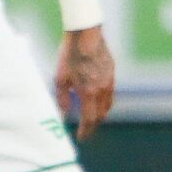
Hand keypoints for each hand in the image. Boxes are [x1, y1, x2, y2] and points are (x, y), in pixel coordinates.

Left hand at [54, 26, 114, 140]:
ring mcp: (109, 81)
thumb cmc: (69, 55)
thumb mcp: (60, 78)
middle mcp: (102, 90)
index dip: (85, 131)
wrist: (85, 34)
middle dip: (93, 126)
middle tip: (85, 130)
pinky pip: (110, 92)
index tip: (81, 138)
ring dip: (100, 114)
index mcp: (88, 93)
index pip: (89, 120)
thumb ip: (61, 99)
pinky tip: (97, 99)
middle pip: (100, 115)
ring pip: (108, 105)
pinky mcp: (112, 72)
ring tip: (91, 118)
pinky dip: (104, 101)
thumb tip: (61, 114)